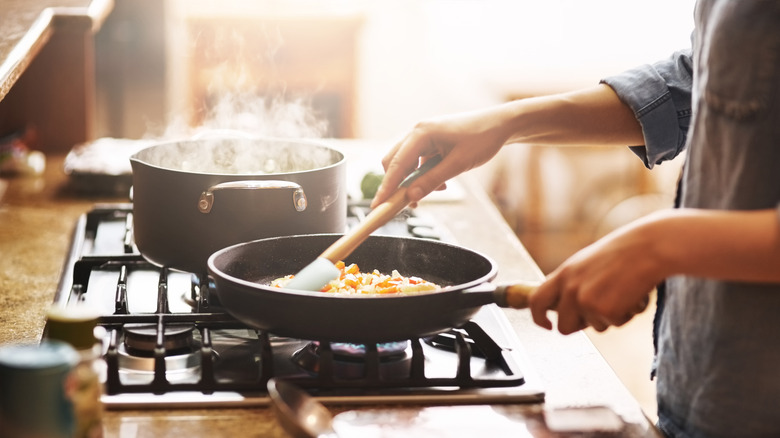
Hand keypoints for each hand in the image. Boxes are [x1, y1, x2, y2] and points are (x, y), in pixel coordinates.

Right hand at [371, 106, 514, 207]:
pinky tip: (442, 182)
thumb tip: (410, 196)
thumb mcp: (458, 164)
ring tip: (436, 191)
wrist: (500, 125)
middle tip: (407, 205)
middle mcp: (417, 132)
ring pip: (406, 163)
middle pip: (394, 162)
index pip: (396, 164)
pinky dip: (424, 175)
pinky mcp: (430, 141)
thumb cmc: (482, 139)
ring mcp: (423, 136)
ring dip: (414, 181)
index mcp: (421, 133)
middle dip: (398, 185)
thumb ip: (432, 180)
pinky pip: (418, 161)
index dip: (386, 187)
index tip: (377, 206)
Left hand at [528, 212, 665, 333]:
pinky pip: (615, 325)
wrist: (648, 248)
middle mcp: (570, 289)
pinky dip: (626, 315)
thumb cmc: (623, 253)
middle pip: (564, 327)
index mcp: (563, 274)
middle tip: (601, 311)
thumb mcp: (586, 263)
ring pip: (594, 328)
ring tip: (622, 292)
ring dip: (609, 317)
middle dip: (580, 326)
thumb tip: (563, 306)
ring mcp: (586, 301)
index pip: (537, 301)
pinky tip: (632, 295)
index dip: (538, 317)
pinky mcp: (605, 311)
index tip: (546, 325)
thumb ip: (572, 283)